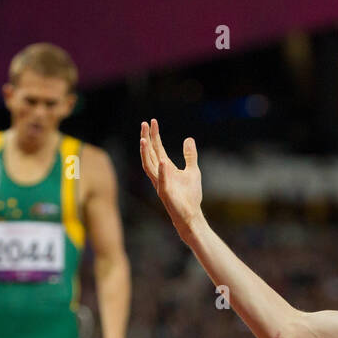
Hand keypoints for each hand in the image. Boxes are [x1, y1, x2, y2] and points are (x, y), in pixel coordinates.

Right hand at [139, 119, 203, 236]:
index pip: (157, 148)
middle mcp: (160, 174)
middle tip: (144, 124)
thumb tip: (188, 139)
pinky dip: (162, 172)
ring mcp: (161, 184)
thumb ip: (190, 155)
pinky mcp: (166, 194)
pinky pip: (162, 182)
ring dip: (146, 153)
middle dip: (147, 139)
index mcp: (166, 168)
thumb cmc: (190, 196)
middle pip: (150, 154)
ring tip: (144, 139)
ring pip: (149, 166)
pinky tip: (163, 162)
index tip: (152, 121)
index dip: (155, 135)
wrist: (191, 215)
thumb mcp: (193, 171)